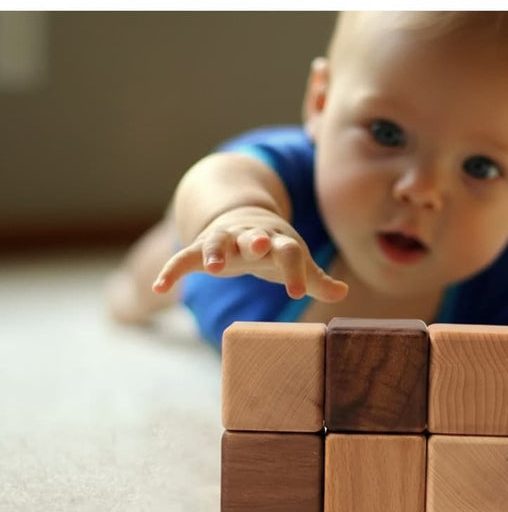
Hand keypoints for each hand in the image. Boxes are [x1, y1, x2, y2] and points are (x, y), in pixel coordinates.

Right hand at [151, 207, 348, 301]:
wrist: (243, 219)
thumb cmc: (274, 249)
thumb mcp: (295, 262)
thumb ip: (316, 279)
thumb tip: (343, 292)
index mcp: (280, 242)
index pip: (291, 253)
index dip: (295, 270)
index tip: (296, 291)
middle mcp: (252, 236)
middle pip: (255, 237)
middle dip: (257, 241)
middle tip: (260, 245)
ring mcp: (226, 239)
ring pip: (219, 241)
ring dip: (215, 251)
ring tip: (212, 267)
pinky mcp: (202, 245)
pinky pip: (184, 257)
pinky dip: (172, 270)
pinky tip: (160, 286)